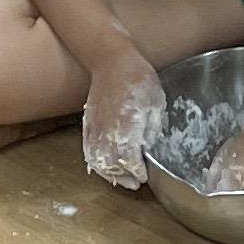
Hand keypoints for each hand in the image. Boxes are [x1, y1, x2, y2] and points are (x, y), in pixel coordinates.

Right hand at [81, 49, 163, 189]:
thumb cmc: (138, 79)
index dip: (136, 170)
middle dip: (123, 176)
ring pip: (97, 160)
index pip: (129, 157)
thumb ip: (151, 128)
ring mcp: (95, 127)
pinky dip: (95, 163)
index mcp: (127, 122)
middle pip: (111, 163)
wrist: (111, 61)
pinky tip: (105, 168)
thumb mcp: (155, 103)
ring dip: (109, 173)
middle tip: (135, 182)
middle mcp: (108, 128)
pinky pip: (88, 150)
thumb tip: (147, 150)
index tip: (144, 176)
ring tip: (121, 179)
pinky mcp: (87, 124)